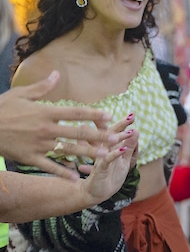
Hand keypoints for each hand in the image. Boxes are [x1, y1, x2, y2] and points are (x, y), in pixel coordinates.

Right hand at [0, 71, 118, 178]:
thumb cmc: (1, 109)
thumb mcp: (20, 94)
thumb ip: (42, 87)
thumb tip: (57, 74)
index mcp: (45, 112)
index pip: (75, 112)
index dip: (93, 114)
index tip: (108, 116)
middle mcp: (45, 128)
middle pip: (77, 132)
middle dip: (99, 135)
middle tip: (116, 138)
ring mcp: (38, 144)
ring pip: (68, 149)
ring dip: (88, 153)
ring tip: (105, 156)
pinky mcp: (29, 157)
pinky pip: (49, 166)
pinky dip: (62, 172)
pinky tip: (75, 177)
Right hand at [76, 117, 137, 203]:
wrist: (97, 194)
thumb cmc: (110, 176)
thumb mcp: (124, 160)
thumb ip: (129, 147)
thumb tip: (136, 131)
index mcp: (108, 147)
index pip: (114, 132)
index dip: (123, 124)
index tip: (132, 115)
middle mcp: (103, 150)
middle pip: (110, 135)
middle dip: (121, 125)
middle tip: (131, 116)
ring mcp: (100, 159)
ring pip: (107, 145)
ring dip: (117, 137)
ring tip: (129, 130)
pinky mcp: (100, 169)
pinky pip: (106, 160)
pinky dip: (114, 154)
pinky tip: (122, 149)